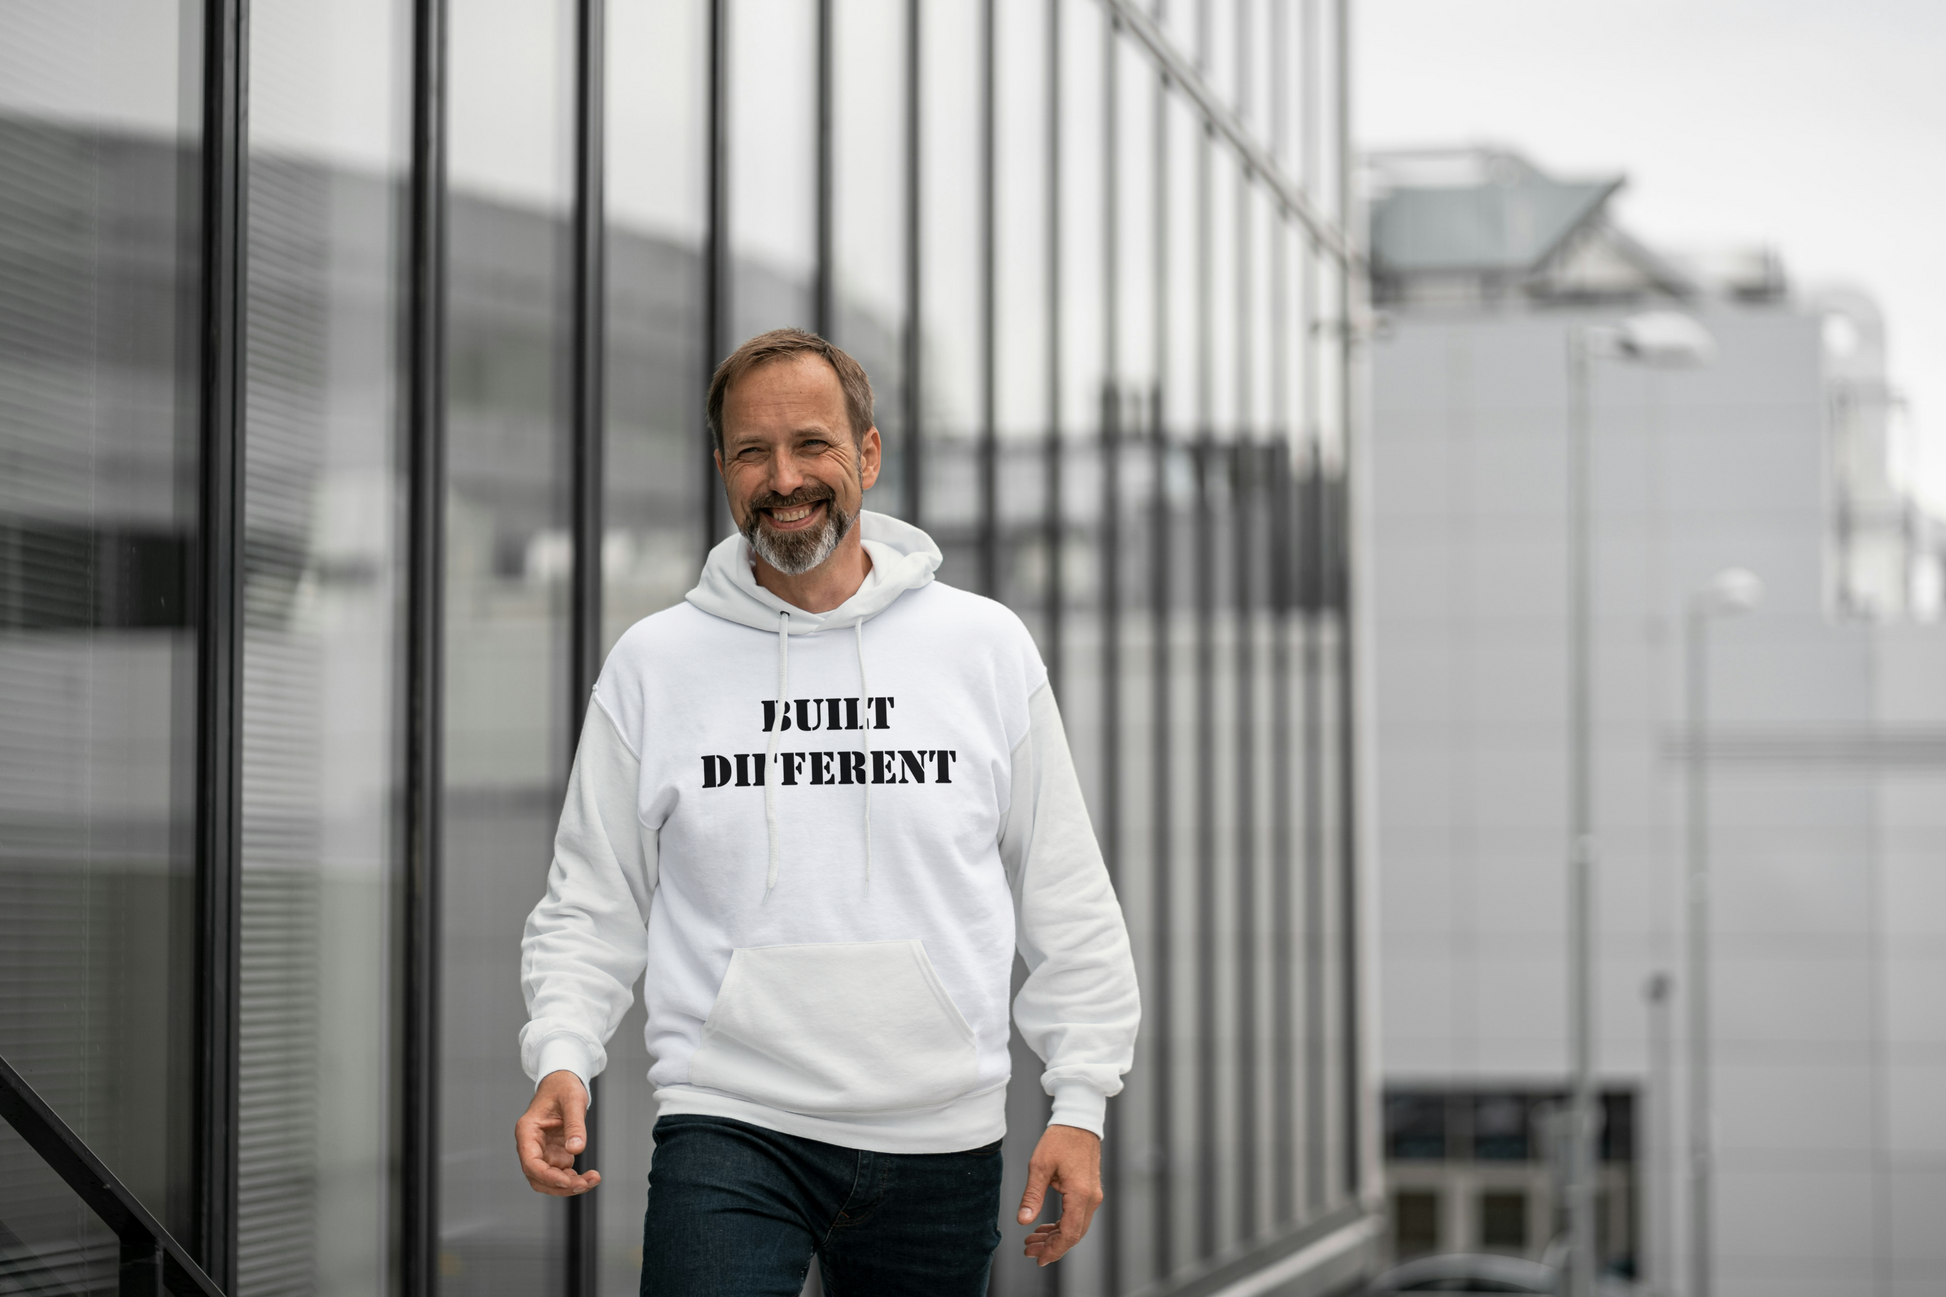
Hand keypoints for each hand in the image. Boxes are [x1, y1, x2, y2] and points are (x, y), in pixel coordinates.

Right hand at [516, 1070, 600, 1195]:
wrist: (563, 1081)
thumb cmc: (564, 1087)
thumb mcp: (573, 1100)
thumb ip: (574, 1125)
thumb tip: (576, 1150)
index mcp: (527, 1131)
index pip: (531, 1162)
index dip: (547, 1176)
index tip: (567, 1181)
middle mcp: (530, 1144)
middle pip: (538, 1177)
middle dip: (561, 1185)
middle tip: (586, 1184)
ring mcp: (542, 1151)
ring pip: (549, 1179)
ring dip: (569, 1185)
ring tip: (593, 1180)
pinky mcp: (553, 1153)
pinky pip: (560, 1173)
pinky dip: (573, 1178)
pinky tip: (590, 1177)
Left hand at [1017, 1124, 1103, 1266]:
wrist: (1078, 1122)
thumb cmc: (1059, 1140)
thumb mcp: (1039, 1166)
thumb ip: (1032, 1196)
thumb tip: (1023, 1221)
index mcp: (1080, 1194)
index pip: (1070, 1233)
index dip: (1054, 1249)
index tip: (1038, 1258)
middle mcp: (1091, 1198)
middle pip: (1074, 1234)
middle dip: (1051, 1246)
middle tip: (1029, 1250)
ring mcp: (1093, 1195)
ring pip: (1076, 1227)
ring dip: (1055, 1236)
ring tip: (1032, 1240)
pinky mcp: (1089, 1192)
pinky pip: (1077, 1216)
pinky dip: (1061, 1225)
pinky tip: (1045, 1227)